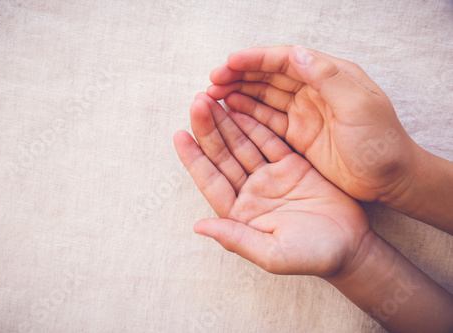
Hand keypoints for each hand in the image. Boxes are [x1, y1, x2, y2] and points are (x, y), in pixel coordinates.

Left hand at [173, 92, 370, 275]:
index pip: (211, 180)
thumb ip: (235, 237)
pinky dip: (255, 123)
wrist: (351, 247)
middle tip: (197, 102)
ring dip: (227, 121)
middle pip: (223, 156)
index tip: (180, 134)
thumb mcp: (271, 254)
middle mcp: (250, 192)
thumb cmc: (311, 256)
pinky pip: (269, 140)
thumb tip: (199, 226)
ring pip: (243, 143)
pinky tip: (240, 107)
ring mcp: (270, 177)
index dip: (194, 158)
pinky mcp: (291, 166)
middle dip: (209, 129)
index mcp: (240, 213)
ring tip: (213, 98)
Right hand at [207, 45, 418, 201]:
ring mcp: (304, 112)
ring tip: (213, 95)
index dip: (256, 60)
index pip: (286, 60)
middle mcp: (314, 90)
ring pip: (265, 96)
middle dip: (240, 75)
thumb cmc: (381, 142)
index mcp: (331, 75)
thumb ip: (328, 78)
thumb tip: (295, 53)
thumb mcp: (360, 105)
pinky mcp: (298, 134)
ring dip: (240, 93)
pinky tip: (230, 110)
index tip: (228, 63)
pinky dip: (248, 114)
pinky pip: (268, 119)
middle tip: (213, 81)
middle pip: (270, 76)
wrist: (391, 179)